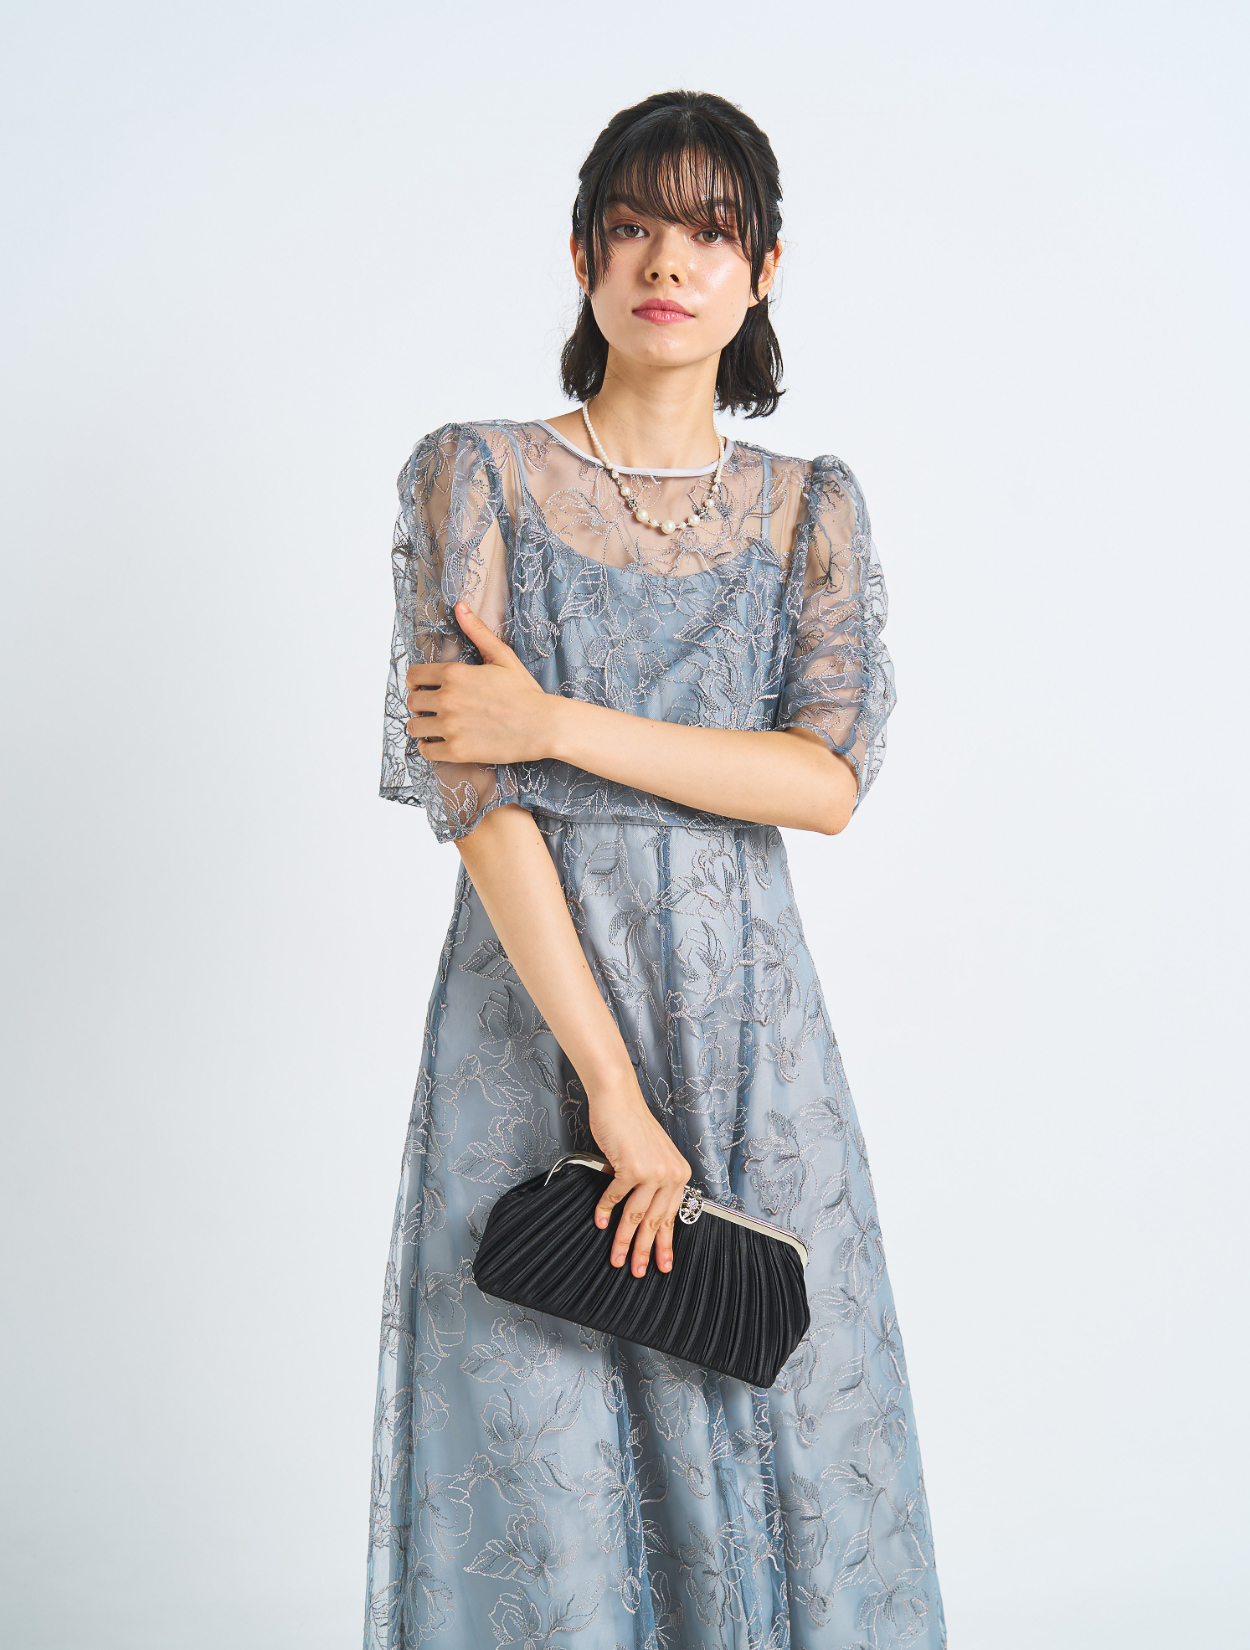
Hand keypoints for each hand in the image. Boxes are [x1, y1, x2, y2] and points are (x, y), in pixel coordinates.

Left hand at [405, 602, 552, 764]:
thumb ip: (477, 631)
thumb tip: (460, 606)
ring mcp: (450, 726)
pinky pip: (425, 750)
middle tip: (432, 708)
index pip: (413, 675)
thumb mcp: (502, 656)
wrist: (543, 725)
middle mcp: (447, 699)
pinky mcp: (456, 750)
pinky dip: (427, 747)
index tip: (423, 687)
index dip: (416, 681)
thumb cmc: (525, 692)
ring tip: (433, 727)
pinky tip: (437, 743)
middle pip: (412, 701)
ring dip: (421, 726)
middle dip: (420, 704)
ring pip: (414, 726)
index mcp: (454, 674)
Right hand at [588, 1080, 691, 1276]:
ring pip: (636, 1216)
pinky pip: (615, 1198)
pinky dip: (604, 1211)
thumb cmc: (632, 1125)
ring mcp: (652, 1172)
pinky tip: (598, 1222)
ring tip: (617, 1259)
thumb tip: (643, 1215)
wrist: (619, 1099)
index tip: (663, 1264)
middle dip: (646, 1251)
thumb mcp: (653, 1156)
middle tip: (639, 1272)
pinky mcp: (631, 1168)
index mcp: (679, 1173)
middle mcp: (671, 1174)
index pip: (673, 1216)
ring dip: (623, 1241)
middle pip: (655, 1221)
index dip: (666, 1243)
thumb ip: (653, 1182)